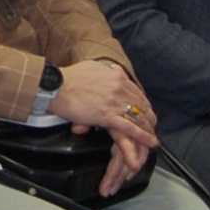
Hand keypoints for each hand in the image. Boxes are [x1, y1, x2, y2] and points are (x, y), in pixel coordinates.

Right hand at [45, 58, 157, 194]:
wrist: (56, 86)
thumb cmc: (68, 78)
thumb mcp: (92, 67)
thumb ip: (105, 70)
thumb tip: (111, 69)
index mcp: (116, 75)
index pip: (136, 90)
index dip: (143, 103)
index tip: (146, 110)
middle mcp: (119, 86)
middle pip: (141, 104)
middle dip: (149, 117)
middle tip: (152, 126)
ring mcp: (115, 101)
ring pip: (138, 116)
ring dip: (148, 128)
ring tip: (153, 138)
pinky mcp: (107, 115)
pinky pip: (129, 127)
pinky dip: (142, 136)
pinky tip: (149, 142)